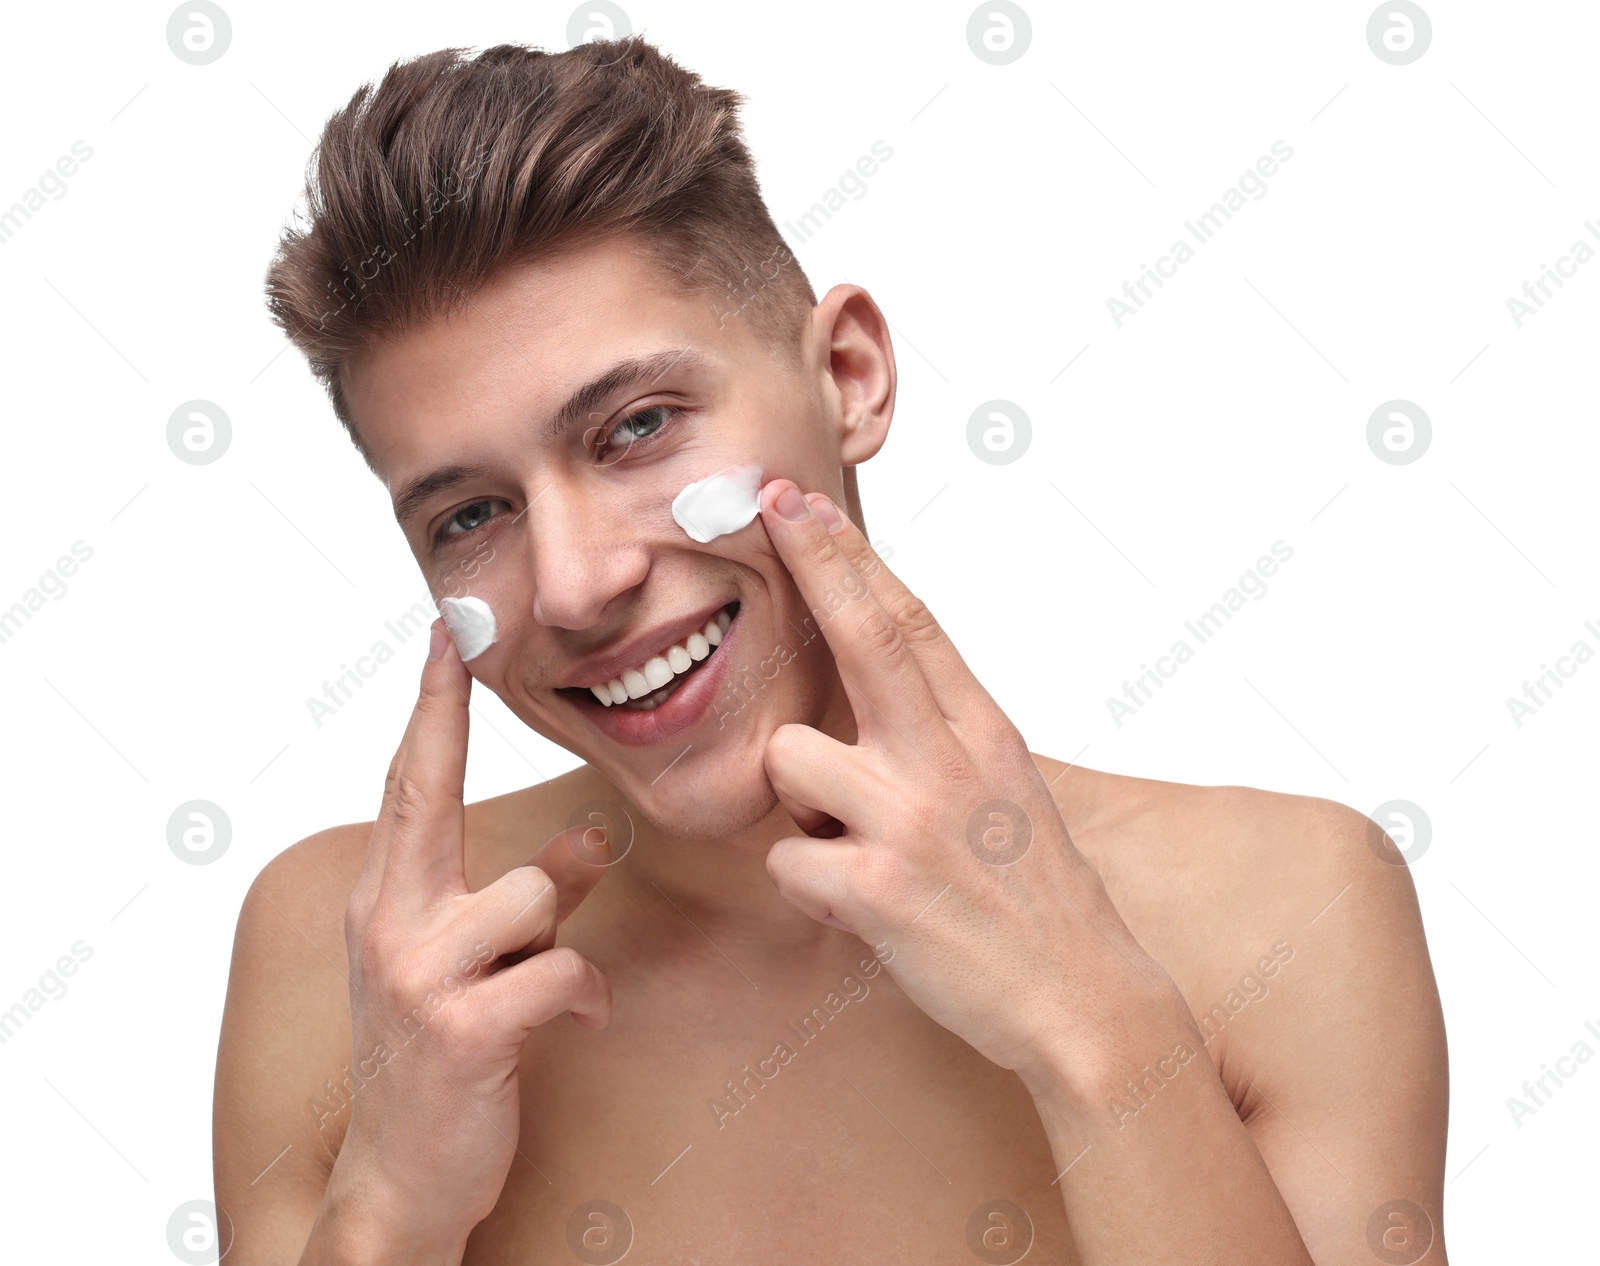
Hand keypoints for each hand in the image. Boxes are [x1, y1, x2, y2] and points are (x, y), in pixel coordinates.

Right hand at [330, 618, 613, 1247]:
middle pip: (427, 797)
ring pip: (531, 896)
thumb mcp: (472, 966)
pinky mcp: (462, 1028)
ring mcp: (418, 975)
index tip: (441, 637)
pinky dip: (584, 995)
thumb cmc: (441, 1055)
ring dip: (554, 942)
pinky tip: (579, 1020)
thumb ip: (529, 896)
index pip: (408, 786)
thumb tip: (589, 840)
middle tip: (456, 638)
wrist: (399, 1178)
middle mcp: (388, 923)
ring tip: (537, 989)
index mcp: (386, 901)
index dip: (428, 708)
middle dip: (442, 715)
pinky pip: (561, 971)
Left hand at [758, 482, 1173, 1088]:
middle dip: (814, 561)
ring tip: (848, 843)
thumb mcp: (1008, 786)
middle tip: (769, 504)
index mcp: (982, 731)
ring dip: (799, 806)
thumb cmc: (1035, 892)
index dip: (851, 559)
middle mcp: (948, 760)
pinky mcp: (877, 890)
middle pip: (867, 637)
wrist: (1085, 996)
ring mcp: (911, 822)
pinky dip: (807, 884)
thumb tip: (875, 683)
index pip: (910, 622)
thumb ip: (943, 731)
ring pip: (789, 763)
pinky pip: (787, 860)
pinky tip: (856, 904)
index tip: (807, 505)